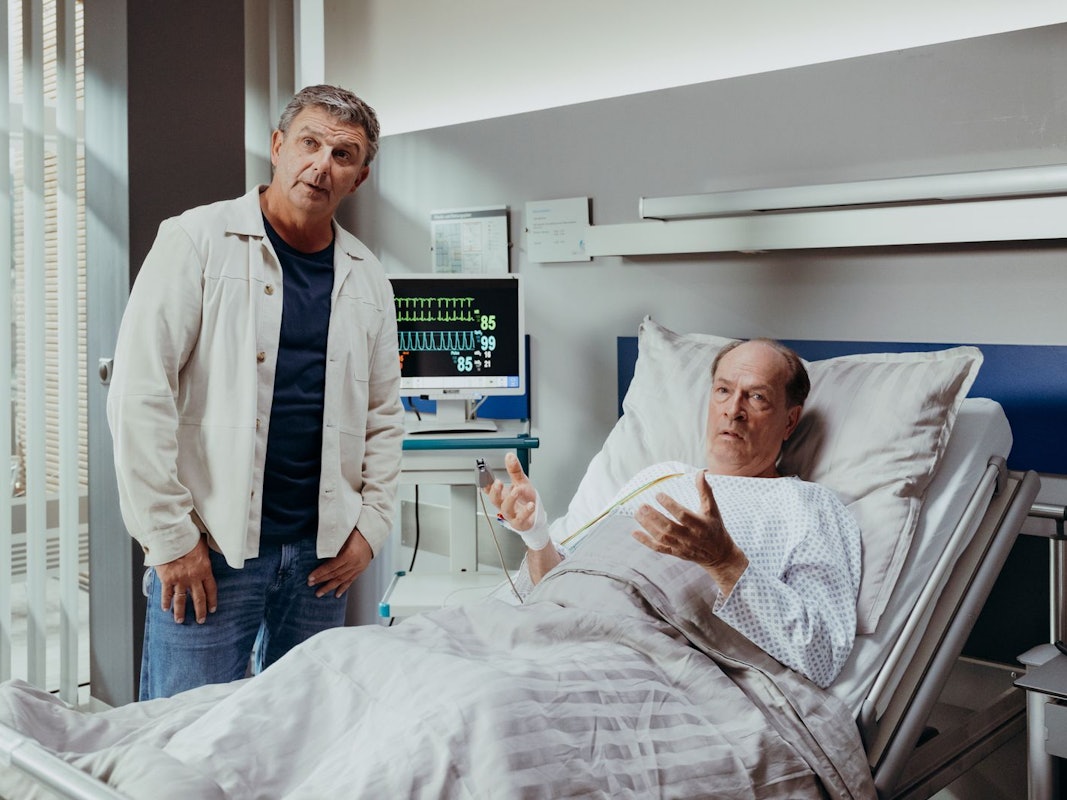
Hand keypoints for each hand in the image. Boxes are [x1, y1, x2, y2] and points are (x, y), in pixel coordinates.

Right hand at [155, 536, 216, 623]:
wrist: (172, 537)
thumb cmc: (188, 538)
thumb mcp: (203, 544)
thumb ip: (205, 552)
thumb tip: (211, 548)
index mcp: (205, 569)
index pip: (211, 589)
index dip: (212, 600)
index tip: (212, 609)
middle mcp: (193, 577)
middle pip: (198, 598)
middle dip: (200, 611)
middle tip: (201, 620)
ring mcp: (180, 580)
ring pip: (181, 600)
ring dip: (180, 612)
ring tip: (180, 620)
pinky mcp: (167, 579)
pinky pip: (166, 594)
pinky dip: (165, 602)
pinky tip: (165, 609)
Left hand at [307, 528, 372, 597]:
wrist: (372, 534)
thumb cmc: (357, 532)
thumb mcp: (344, 536)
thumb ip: (333, 545)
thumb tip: (320, 553)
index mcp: (349, 554)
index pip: (331, 567)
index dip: (320, 573)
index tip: (310, 578)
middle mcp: (354, 563)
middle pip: (335, 574)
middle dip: (321, 580)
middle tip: (311, 584)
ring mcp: (358, 567)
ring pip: (341, 580)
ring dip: (329, 587)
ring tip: (320, 593)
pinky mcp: (360, 569)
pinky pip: (350, 581)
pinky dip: (343, 588)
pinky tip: (337, 594)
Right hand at [483, 452, 540, 533]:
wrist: (536, 516)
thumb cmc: (526, 500)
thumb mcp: (522, 482)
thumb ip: (515, 470)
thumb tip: (510, 456)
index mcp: (502, 495)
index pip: (490, 489)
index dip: (485, 483)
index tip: (484, 474)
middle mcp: (505, 505)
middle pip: (495, 500)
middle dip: (495, 491)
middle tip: (498, 482)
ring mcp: (512, 515)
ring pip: (506, 508)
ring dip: (510, 499)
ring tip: (516, 490)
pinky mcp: (520, 523)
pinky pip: (521, 518)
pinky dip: (525, 511)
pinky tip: (530, 505)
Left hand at [632, 471, 748, 594]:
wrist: (719, 554)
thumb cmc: (714, 527)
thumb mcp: (712, 509)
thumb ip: (705, 491)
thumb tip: (700, 472)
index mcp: (700, 525)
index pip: (683, 515)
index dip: (670, 505)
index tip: (658, 495)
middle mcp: (690, 537)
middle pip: (669, 528)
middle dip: (654, 517)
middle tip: (642, 506)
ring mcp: (682, 546)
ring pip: (662, 538)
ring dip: (648, 526)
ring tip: (637, 513)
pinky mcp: (675, 552)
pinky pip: (659, 548)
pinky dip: (646, 541)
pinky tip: (634, 532)